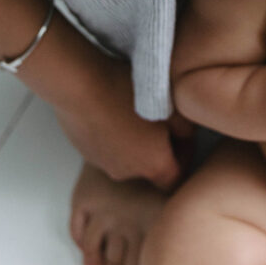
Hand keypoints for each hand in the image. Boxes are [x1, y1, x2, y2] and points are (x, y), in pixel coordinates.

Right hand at [52, 45, 191, 190]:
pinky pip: (107, 147)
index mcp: (152, 166)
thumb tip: (187, 133)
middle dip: (159, 147)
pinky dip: (115, 134)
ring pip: (128, 156)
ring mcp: (102, 163)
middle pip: (151, 168)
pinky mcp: (84, 150)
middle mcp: (127, 173)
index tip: (185, 136)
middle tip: (163, 119)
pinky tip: (115, 109)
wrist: (78, 86)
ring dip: (136, 140)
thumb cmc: (126, 94)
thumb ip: (187, 127)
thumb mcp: (172, 106)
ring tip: (137, 110)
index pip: (177, 178)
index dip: (186, 156)